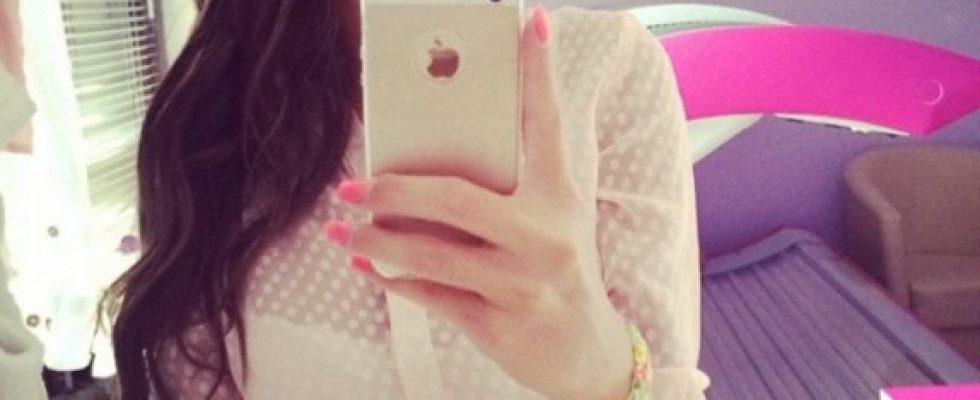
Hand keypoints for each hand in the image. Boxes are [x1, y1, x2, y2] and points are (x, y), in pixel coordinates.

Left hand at [325, 8, 631, 399]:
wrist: (589, 355)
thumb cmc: (560, 275)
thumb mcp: (551, 225)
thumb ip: (508, 193)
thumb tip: (425, 170)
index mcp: (562, 198)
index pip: (549, 124)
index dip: (538, 71)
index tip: (529, 21)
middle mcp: (547, 236)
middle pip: (456, 197)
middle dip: (394, 190)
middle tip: (353, 185)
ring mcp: (523, 283)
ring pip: (431, 252)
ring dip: (376, 240)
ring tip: (343, 229)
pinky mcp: (500, 324)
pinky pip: (431, 295)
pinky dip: (393, 280)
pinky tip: (369, 267)